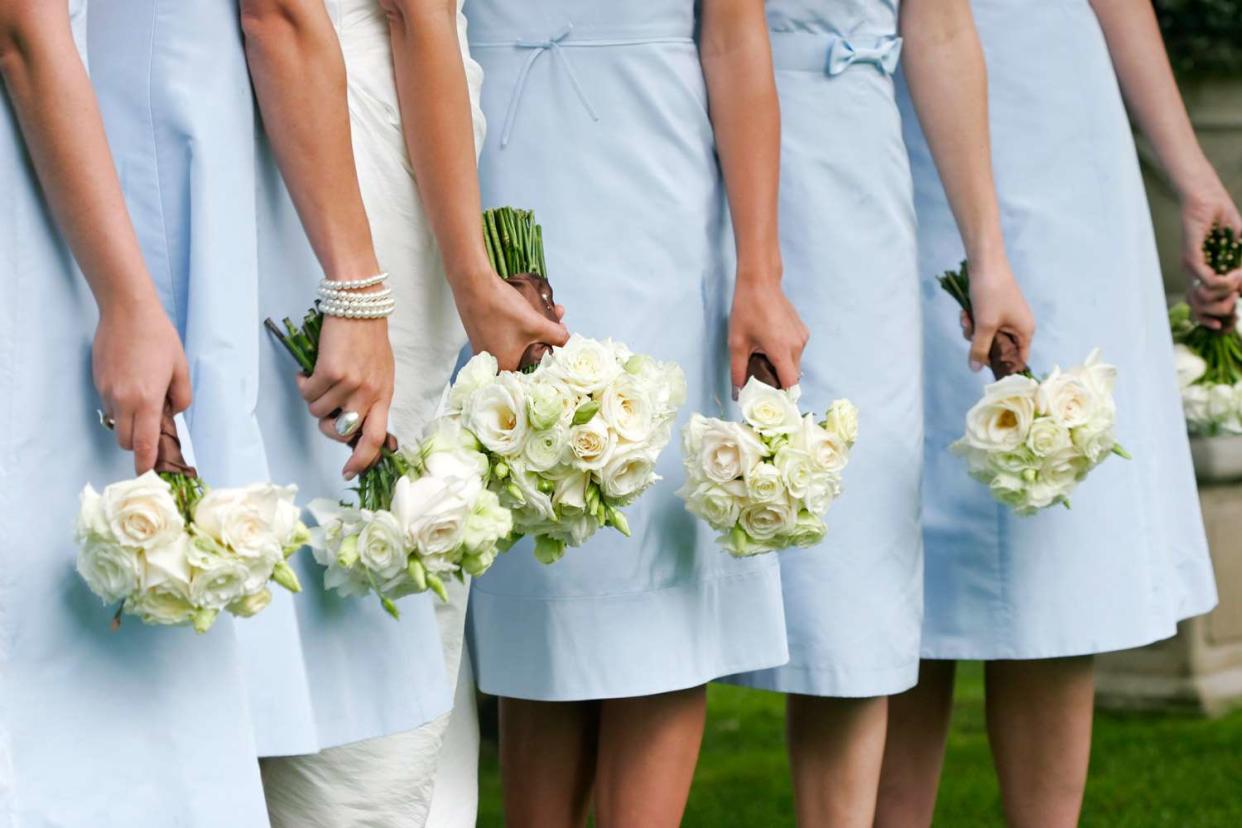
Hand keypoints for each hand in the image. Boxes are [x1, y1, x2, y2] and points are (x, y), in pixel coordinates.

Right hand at [93, 298, 191, 473]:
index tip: (148, 475)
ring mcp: (106, 392)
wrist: (126, 311)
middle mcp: (123, 400)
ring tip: (145, 399)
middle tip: (155, 429)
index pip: (143, 444)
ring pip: (117, 423)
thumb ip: (181, 397)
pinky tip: (132, 384)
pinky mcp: (97, 382)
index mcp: (146, 400)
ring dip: (130, 423)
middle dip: (139, 443)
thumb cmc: (158, 337)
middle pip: (127, 441)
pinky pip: (110, 405)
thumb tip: (172, 414)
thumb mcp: (180, 368)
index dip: (145, 463)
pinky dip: (121, 406)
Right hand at [297, 310, 394, 479]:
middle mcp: (369, 393)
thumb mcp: (380, 373)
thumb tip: (353, 427)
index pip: (376, 438)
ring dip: (313, 399)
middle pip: (342, 432)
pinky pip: (308, 393)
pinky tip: (308, 371)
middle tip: (323, 410)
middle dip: (327, 428)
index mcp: (384, 396)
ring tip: (317, 380)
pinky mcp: (330, 372)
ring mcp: (350, 384)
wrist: (359, 306)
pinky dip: (303, 384)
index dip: (362, 460)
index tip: (349, 472)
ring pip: (318, 412)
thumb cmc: (368, 339)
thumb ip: (371, 399)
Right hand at [454, 273, 568, 370]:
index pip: (532, 373)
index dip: (549, 361)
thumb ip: (557, 337)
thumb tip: (570, 342)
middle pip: (528, 356)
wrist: (473, 284)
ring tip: (554, 312)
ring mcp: (485, 348)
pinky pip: (508, 335)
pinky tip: (534, 310)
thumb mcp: (536, 324)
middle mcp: (492, 362)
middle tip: (560, 326)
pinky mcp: (482, 334)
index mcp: (504, 367)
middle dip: (548, 339)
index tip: (561, 348)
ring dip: (538, 329)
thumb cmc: (503, 309)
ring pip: (520, 342)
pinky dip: (523, 325)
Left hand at [728, 274, 808, 391]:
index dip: (782, 397)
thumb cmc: (747, 310)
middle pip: (793, 376)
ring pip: (795, 364)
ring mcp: (802, 338)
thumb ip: (738, 371)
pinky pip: (796, 352)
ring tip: (762, 359)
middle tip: (760, 381)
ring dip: (782, 368)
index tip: (770, 402)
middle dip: (779, 382)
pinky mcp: (802, 331)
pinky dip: (785, 356)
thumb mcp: (737, 343)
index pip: (790, 385)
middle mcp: (797, 346)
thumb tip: (737, 393)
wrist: (760, 282)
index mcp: (782, 350)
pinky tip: (769, 347)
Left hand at [961, 255, 1034, 371]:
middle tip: (971, 332)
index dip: (1002, 365)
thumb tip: (975, 370)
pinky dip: (972, 320)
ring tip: (967, 317)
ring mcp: (1006, 318)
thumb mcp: (984, 325)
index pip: (1018, 359)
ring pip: (986, 337)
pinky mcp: (994, 311)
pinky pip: (982, 325)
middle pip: (998, 350)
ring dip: (973, 331)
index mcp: (1025, 332)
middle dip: (980, 343)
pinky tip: (965, 311)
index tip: (984, 366)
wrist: (985, 262)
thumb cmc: (991, 293)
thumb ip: (980, 349)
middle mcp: (1019, 327)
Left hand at [1180, 175, 1241, 329]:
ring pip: (1205, 298)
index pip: (1201, 311)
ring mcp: (1191, 267)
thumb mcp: (1239, 249)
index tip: (1233, 318)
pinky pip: (1207, 280)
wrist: (1208, 198)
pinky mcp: (1192, 256)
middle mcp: (1194, 276)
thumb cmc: (1223, 221)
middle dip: (1224, 309)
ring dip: (1227, 294)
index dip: (1219, 320)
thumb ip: (1241, 270)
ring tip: (1236, 279)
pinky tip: (1233, 272)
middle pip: (1201, 311)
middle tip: (1236, 296)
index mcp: (1203, 277)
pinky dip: (1224, 281)